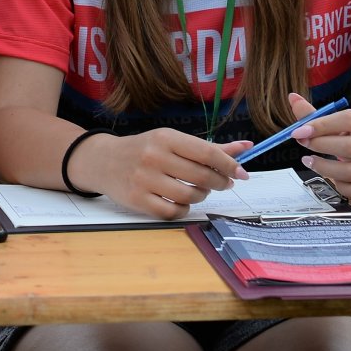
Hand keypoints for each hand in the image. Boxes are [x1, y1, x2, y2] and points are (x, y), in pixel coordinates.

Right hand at [88, 129, 250, 219]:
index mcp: (165, 138)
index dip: (229, 165)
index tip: (242, 173)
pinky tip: (180, 201)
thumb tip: (247, 147)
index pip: (207, 153)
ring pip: (189, 196)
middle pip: (201, 177)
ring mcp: (144, 180)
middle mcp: (154, 157)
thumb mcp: (172, 141)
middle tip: (222, 183)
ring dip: (201, 196)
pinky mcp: (137, 200)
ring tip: (197, 190)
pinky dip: (183, 209)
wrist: (103, 161)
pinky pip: (173, 212)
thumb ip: (209, 147)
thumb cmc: (144, 150)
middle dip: (219, 183)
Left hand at [287, 91, 350, 202]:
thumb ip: (314, 114)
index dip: (321, 125)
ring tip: (310, 161)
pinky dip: (342, 188)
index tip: (298, 132)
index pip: (348, 120)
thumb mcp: (337, 123)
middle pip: (349, 147)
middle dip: (320, 146)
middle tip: (303, 144)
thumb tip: (292, 98)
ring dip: (324, 168)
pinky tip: (333, 179)